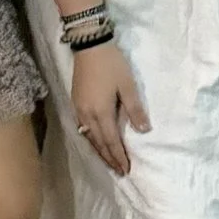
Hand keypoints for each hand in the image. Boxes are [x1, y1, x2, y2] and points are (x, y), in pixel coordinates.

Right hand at [71, 40, 150, 175]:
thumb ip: (134, 109)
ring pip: (89, 137)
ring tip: (109, 162)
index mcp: (100, 112)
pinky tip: (96, 142)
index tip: (126, 169)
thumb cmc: (112, 64)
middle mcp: (87, 115)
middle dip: (109, 158)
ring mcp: (79, 109)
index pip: (111, 141)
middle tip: (119, 172)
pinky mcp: (76, 103)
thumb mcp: (128, 85)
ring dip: (99, 151)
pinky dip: (91, 140)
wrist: (89, 46)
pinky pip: (83, 129)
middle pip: (98, 143)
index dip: (119, 156)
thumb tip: (143, 130)